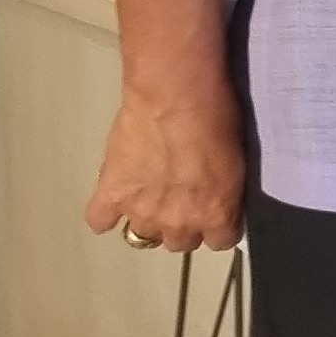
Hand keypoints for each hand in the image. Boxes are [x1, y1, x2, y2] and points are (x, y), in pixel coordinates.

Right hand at [83, 78, 245, 253]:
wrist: (174, 95)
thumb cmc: (217, 116)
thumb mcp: (236, 160)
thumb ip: (223, 190)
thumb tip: (213, 195)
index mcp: (215, 214)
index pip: (219, 241)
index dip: (216, 223)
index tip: (213, 208)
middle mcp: (178, 223)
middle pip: (179, 242)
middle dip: (181, 222)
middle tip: (179, 195)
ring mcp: (141, 212)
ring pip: (142, 236)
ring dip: (146, 218)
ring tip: (147, 194)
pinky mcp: (110, 195)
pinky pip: (99, 221)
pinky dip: (104, 214)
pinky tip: (111, 200)